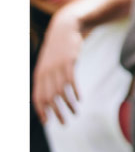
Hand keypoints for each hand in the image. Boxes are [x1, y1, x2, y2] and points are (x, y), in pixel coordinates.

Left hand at [32, 6, 83, 124]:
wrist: (64, 29)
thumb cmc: (57, 50)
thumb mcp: (48, 64)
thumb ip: (47, 78)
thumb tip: (49, 95)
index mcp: (38, 75)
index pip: (37, 98)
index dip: (41, 112)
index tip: (47, 123)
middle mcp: (45, 73)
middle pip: (48, 98)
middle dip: (56, 113)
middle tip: (64, 123)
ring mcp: (57, 67)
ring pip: (61, 92)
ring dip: (68, 105)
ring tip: (75, 113)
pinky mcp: (69, 62)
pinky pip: (71, 82)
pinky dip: (75, 92)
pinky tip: (80, 99)